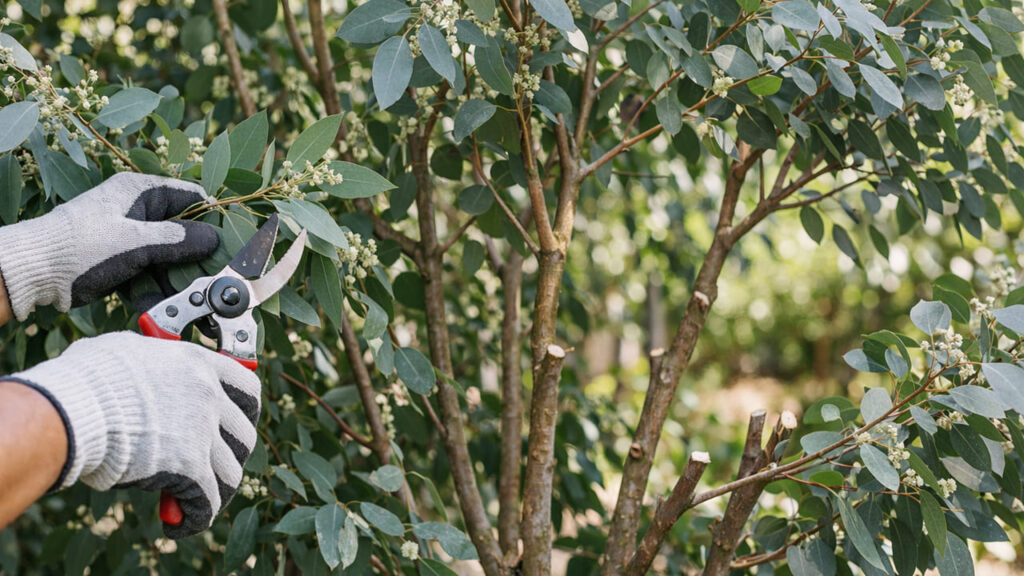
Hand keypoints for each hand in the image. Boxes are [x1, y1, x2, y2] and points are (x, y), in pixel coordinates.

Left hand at [0, 173, 217, 320]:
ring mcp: (126, 237)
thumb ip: (179, 241)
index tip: (232, 238)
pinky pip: (147, 273)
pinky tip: (166, 308)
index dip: (212, 216)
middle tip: (217, 275)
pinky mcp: (118, 261)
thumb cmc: (82, 247)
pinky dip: (155, 289)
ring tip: (194, 300)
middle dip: (197, 256)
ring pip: (165, 256)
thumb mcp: (136, 242)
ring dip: (177, 279)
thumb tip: (214, 239)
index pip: (189, 196)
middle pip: (180, 230)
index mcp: (139, 192)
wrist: (32, 274)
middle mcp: (135, 211)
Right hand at [7, 332, 260, 537]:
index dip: (245, 411)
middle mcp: (209, 395)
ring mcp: (203, 431)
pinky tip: (180, 524)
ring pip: (231, 472)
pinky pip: (207, 501)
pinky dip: (197, 517)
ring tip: (196, 501)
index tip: (237, 424)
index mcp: (198, 364)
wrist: (71, 409)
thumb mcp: (128, 353)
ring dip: (216, 490)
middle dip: (231, 456)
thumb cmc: (86, 379)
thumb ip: (152, 366)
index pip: (247, 387)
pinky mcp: (190, 466)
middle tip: (212, 467)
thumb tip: (145, 371)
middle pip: (244, 434)